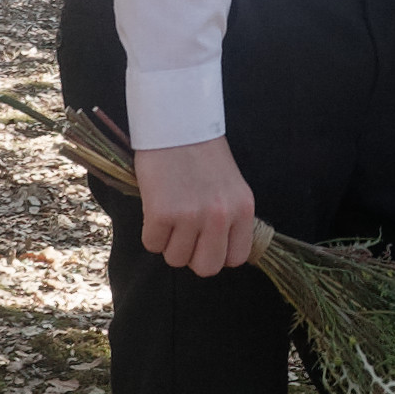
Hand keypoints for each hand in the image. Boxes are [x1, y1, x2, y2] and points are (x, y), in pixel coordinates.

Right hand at [136, 138, 259, 272]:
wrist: (176, 124)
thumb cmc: (202, 155)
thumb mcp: (230, 187)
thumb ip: (229, 218)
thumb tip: (219, 252)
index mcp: (243, 209)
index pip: (235, 258)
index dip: (217, 253)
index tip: (207, 241)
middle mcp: (221, 216)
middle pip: (207, 268)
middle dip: (192, 256)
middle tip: (185, 234)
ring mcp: (191, 216)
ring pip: (175, 259)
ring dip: (169, 242)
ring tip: (170, 214)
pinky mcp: (162, 213)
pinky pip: (153, 244)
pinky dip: (151, 232)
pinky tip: (156, 206)